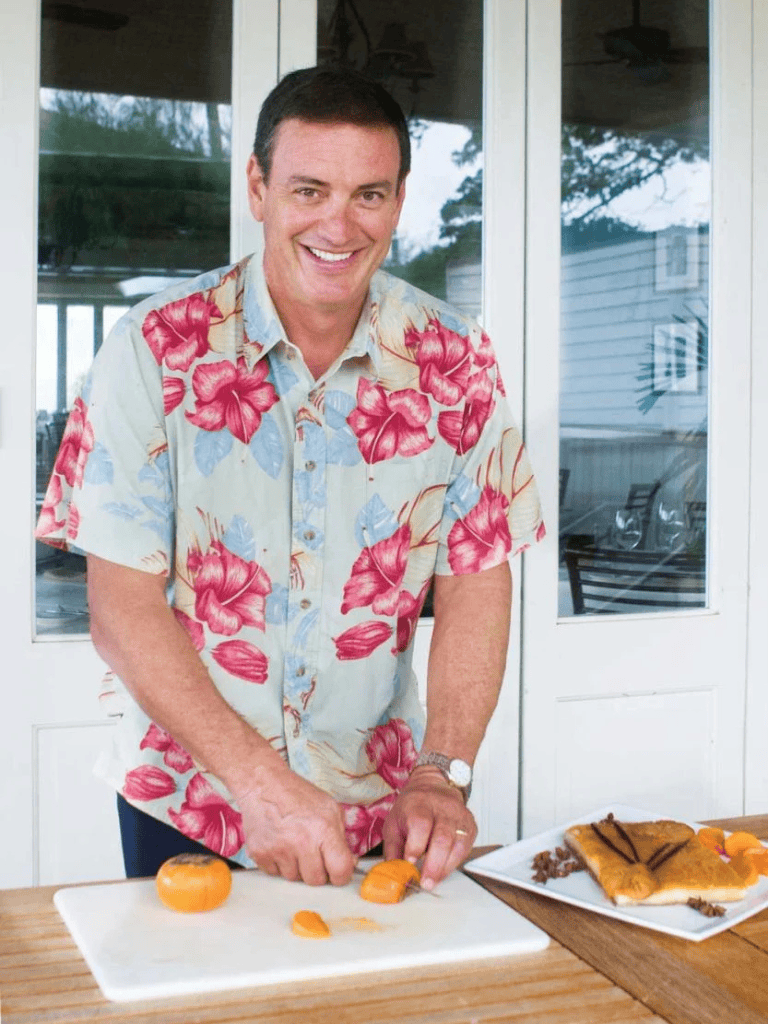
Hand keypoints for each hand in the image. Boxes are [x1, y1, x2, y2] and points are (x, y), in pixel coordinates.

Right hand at [236, 764, 354, 885]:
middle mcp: (302, 842)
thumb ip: (341, 837)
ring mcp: (279, 850)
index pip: (341, 871)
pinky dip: (278, 863)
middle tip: (311, 852)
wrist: (263, 785)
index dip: (341, 875)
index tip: (337, 872)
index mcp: (324, 829)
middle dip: (316, 870)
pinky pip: (274, 874)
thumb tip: (349, 863)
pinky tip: (278, 843)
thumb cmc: (298, 795)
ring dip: (296, 867)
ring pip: (294, 879)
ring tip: (292, 843)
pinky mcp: (260, 854)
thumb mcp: (330, 808)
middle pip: (316, 881)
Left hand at [381, 766, 476, 889]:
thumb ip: (392, 849)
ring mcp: (459, 816)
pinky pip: (466, 847)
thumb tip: (393, 873)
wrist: (433, 788)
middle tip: (426, 883)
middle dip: (434, 865)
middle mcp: (442, 808)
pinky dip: (455, 863)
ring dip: (445, 867)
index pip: (420, 824)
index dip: (416, 846)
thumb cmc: (412, 808)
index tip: (410, 863)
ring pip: (457, 844)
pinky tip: (444, 870)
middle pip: (442, 837)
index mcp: (418, 804)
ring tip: (433, 881)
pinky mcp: (470, 825)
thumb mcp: (394, 823)